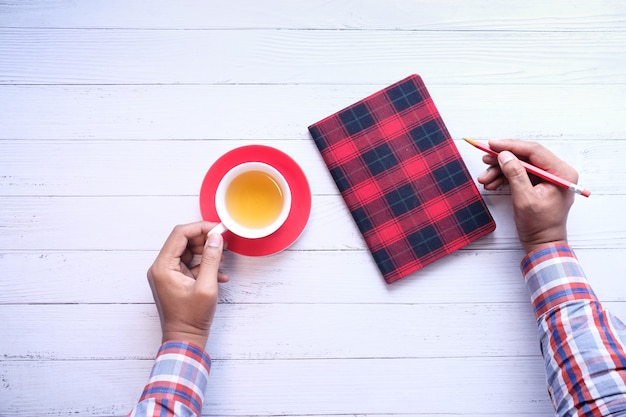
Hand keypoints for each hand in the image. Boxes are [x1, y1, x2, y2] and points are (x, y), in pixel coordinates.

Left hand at [147, 222, 228, 347]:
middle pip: (183, 241)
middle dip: (204, 240)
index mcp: (163, 267)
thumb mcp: (206, 287)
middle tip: (223, 243)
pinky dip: (205, 265)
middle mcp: (161, 268)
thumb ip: (211, 259)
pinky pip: (190, 265)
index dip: (200, 228)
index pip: (180, 235)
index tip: (218, 229)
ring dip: (206, 252)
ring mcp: (167, 274)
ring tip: (223, 259)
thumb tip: (216, 239)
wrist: (185, 340)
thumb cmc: (191, 318)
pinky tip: (219, 275)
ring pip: (188, 252)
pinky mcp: (174, 280)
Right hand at [477, 139, 576, 253]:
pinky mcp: (538, 184)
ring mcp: (547, 177)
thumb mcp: (525, 200)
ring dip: (500, 170)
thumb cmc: (540, 226)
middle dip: (503, 159)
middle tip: (485, 159)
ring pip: (519, 165)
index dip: (511, 146)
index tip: (491, 144)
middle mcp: (557, 172)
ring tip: (484, 178)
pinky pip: (518, 174)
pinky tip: (491, 183)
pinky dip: (504, 178)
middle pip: (525, 156)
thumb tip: (504, 156)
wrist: (542, 244)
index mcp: (561, 173)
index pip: (534, 151)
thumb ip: (515, 175)